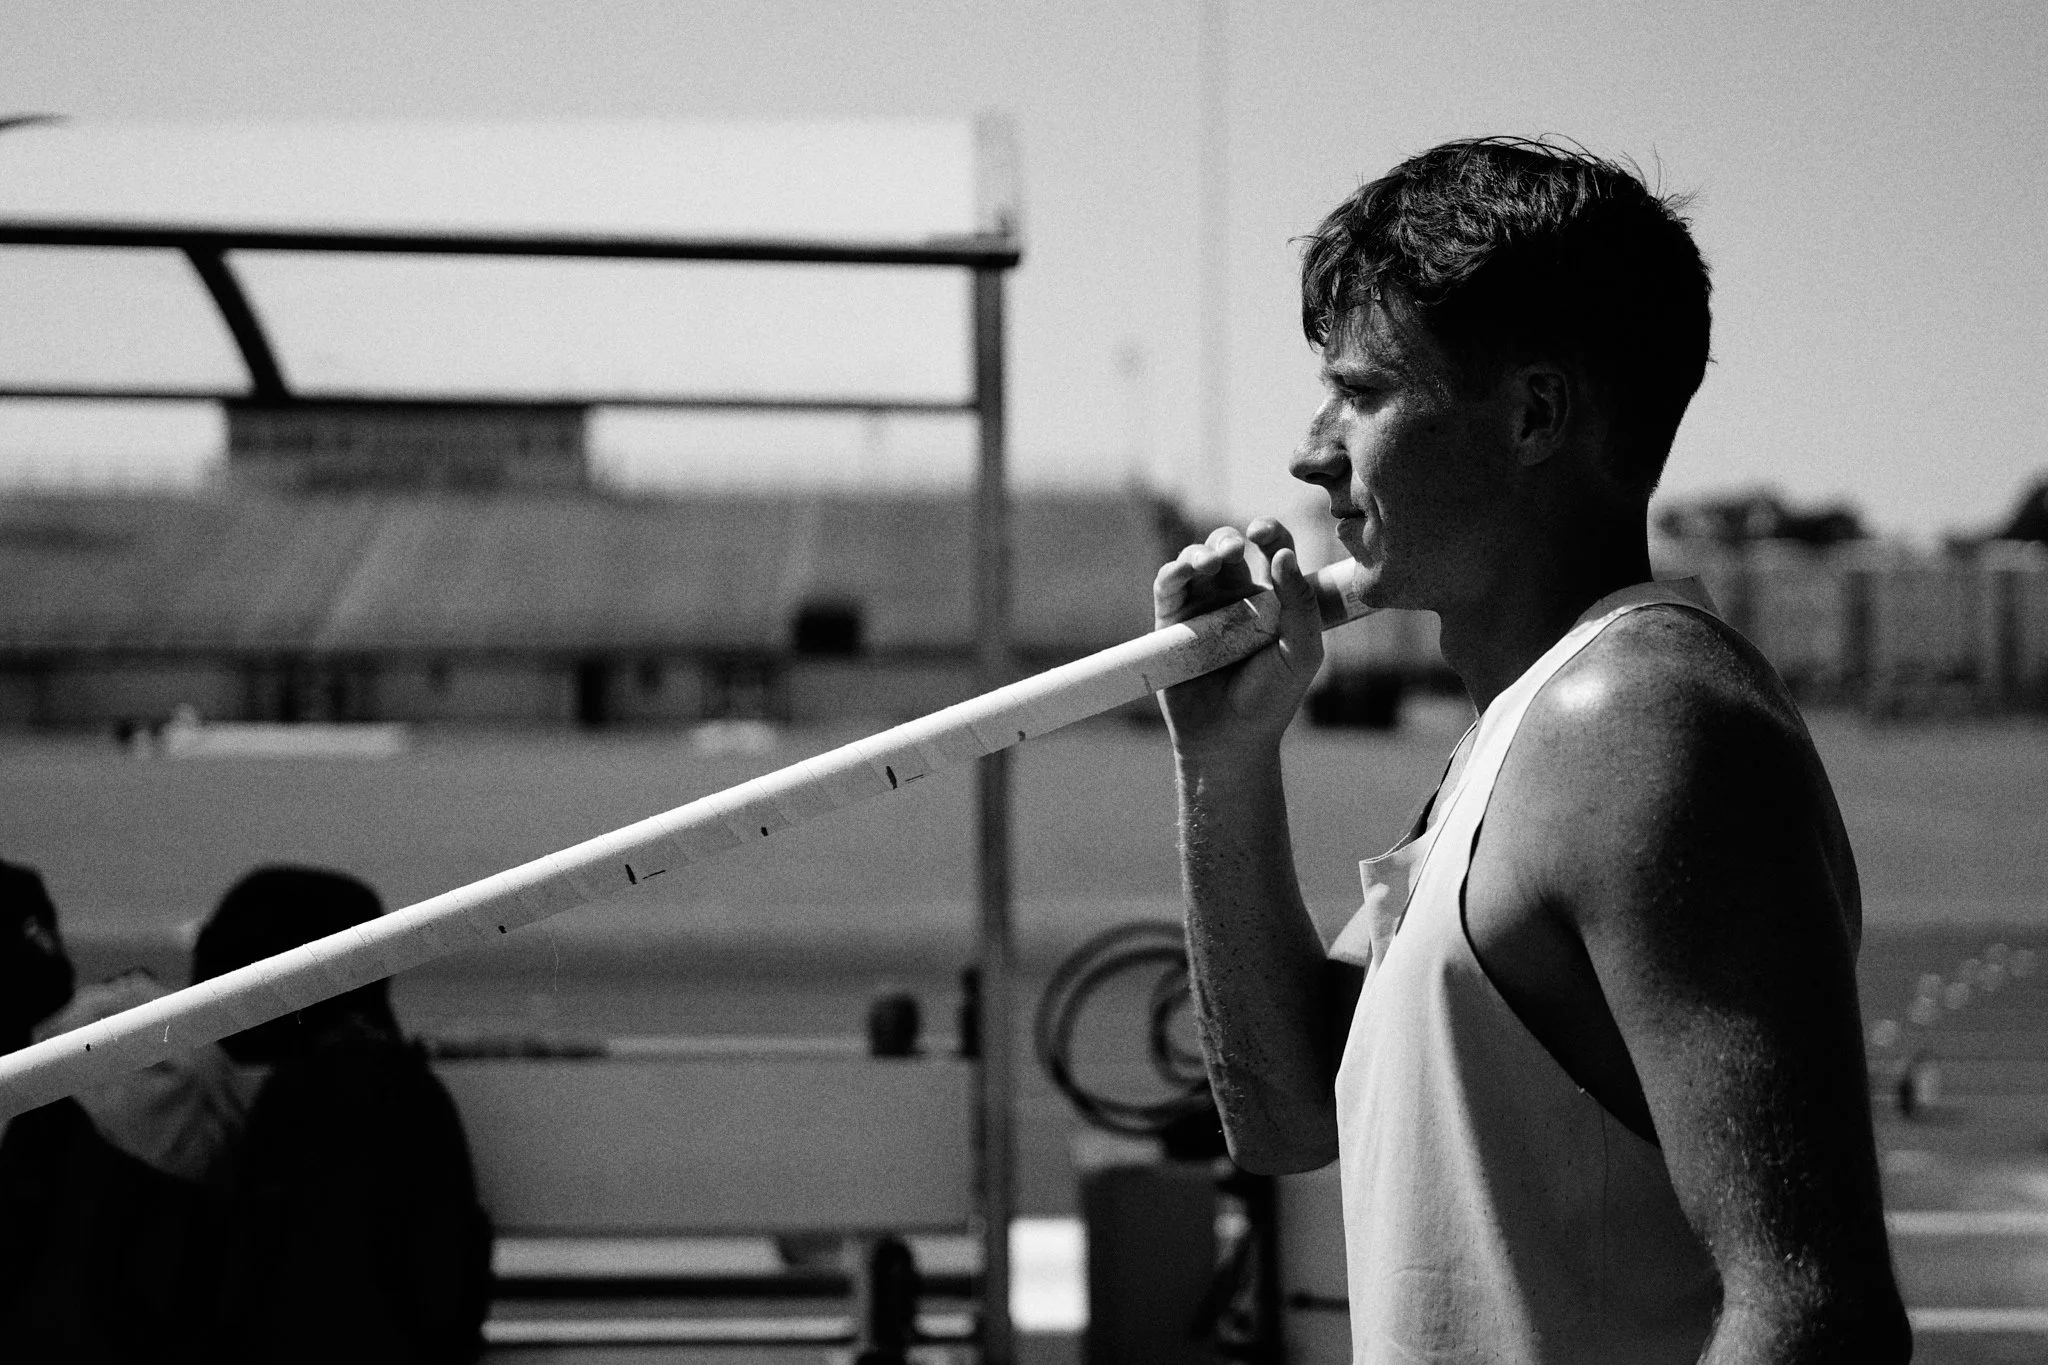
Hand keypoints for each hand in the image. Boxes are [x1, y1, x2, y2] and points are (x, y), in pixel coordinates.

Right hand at [1153, 518, 1325, 760]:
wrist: (1229, 739)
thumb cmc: (1271, 699)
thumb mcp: (1301, 652)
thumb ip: (1300, 604)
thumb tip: (1283, 554)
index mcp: (1269, 599)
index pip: (1271, 550)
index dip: (1268, 533)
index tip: (1263, 533)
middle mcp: (1233, 599)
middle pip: (1226, 549)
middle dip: (1225, 540)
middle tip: (1233, 550)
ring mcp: (1200, 610)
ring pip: (1193, 562)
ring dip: (1198, 553)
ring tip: (1206, 564)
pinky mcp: (1171, 625)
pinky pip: (1167, 588)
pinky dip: (1171, 573)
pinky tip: (1181, 573)